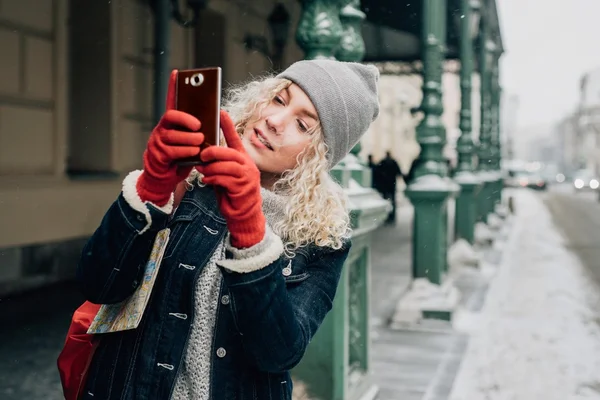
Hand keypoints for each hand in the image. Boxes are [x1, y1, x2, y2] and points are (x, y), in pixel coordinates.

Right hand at [136, 70, 204, 205]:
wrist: (165, 177)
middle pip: (172, 118)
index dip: (173, 86)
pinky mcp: (158, 155)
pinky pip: (172, 151)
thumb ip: (197, 131)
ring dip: (189, 139)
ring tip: (200, 143)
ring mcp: (158, 141)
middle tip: (199, 127)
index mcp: (171, 123)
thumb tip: (212, 121)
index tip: (177, 73)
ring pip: (173, 136)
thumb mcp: (191, 141)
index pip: (172, 101)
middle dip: (187, 120)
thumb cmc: (182, 157)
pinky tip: (195, 153)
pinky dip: (186, 152)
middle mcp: (162, 129)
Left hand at [197, 110, 265, 248]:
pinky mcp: (243, 189)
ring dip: (211, 168)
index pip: (235, 139)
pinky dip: (213, 179)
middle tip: (201, 154)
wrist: (243, 213)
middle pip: (230, 153)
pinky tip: (206, 180)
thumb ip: (219, 163)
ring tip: (201, 170)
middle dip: (214, 152)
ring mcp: (247, 177)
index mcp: (243, 158)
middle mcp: (248, 165)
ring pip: (226, 166)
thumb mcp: (225, 173)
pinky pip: (225, 180)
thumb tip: (203, 153)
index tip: (221, 111)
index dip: (228, 126)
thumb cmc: (231, 191)